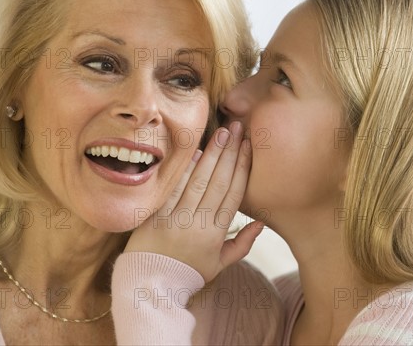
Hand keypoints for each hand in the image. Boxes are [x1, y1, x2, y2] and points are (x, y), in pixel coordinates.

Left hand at [124, 121, 263, 282]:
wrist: (151, 284)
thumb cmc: (189, 272)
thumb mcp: (220, 264)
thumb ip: (242, 243)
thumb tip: (261, 222)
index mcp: (216, 233)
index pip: (234, 194)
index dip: (243, 168)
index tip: (249, 147)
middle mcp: (198, 222)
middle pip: (219, 181)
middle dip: (230, 152)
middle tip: (238, 129)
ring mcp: (177, 217)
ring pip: (199, 180)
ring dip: (212, 154)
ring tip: (222, 132)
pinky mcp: (157, 214)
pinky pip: (173, 187)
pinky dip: (185, 169)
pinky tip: (196, 151)